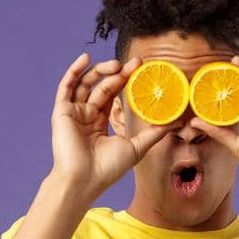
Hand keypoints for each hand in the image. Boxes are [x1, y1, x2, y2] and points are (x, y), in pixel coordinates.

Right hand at [50, 53, 173, 194]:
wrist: (85, 180)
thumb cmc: (108, 168)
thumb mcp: (136, 147)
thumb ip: (153, 133)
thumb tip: (176, 123)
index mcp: (100, 122)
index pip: (113, 96)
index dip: (126, 82)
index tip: (141, 70)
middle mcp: (86, 115)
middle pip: (102, 87)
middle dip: (118, 73)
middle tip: (135, 63)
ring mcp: (73, 112)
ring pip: (86, 84)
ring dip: (100, 71)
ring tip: (117, 64)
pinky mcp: (62, 112)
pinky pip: (67, 87)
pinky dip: (74, 71)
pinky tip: (85, 59)